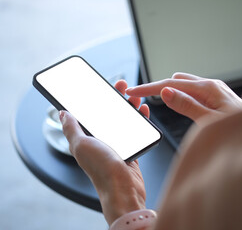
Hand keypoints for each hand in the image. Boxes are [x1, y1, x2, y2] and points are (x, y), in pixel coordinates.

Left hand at [60, 80, 148, 224]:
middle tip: (121, 86)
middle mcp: (101, 140)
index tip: (101, 86)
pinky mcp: (131, 150)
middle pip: (108, 114)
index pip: (90, 113)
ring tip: (135, 97)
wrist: (123, 190)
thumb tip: (62, 114)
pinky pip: (136, 131)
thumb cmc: (102, 170)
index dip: (95, 98)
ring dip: (129, 107)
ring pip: (124, 121)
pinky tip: (144, 112)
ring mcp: (117, 145)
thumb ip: (71, 128)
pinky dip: (140, 120)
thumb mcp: (81, 145)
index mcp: (87, 138)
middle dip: (115, 98)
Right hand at [126, 72, 241, 123]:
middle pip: (176, 80)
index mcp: (209, 88)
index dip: (150, 88)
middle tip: (141, 97)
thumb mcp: (210, 120)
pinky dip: (180, 94)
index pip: (171, 84)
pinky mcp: (216, 96)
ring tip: (154, 98)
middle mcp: (211, 85)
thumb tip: (166, 92)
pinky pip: (193, 91)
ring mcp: (214, 89)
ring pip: (184, 84)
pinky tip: (177, 102)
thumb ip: (188, 106)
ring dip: (169, 90)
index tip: (134, 90)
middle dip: (158, 86)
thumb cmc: (239, 130)